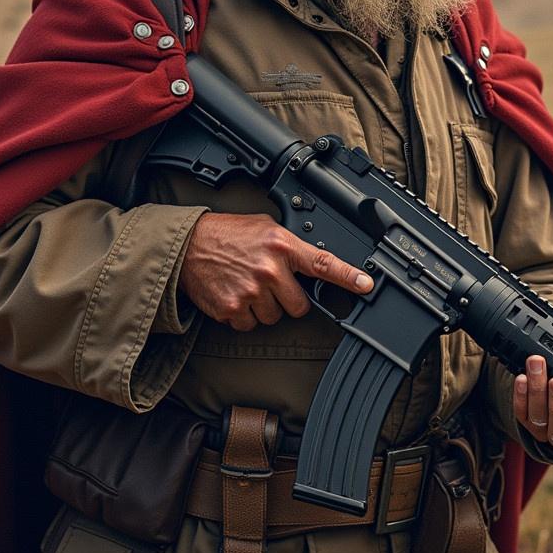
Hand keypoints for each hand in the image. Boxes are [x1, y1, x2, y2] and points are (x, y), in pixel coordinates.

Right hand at [178, 212, 373, 331]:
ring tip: (248, 285)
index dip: (347, 277)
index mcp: (281, 246)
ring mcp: (251, 293)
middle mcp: (269, 270)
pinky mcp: (233, 310)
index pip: (322, 263)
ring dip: (265, 307)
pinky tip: (235, 294)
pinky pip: (250, 325)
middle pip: (299, 306)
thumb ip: (289, 245)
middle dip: (289, 298)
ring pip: (275, 318)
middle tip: (271, 283)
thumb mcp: (264, 227)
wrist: (187, 246)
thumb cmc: (226, 234)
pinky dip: (244, 315)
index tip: (365, 285)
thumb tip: (309, 261)